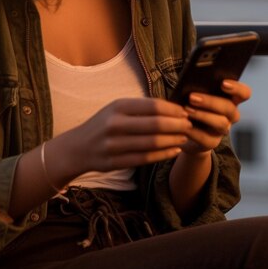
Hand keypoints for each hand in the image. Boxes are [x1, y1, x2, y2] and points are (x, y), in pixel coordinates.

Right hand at [57, 97, 192, 178]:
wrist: (77, 147)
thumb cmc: (104, 124)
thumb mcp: (116, 109)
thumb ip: (140, 108)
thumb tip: (172, 108)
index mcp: (118, 106)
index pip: (152, 106)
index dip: (172, 109)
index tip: (185, 111)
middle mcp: (115, 124)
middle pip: (155, 125)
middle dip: (177, 125)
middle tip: (189, 124)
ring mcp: (114, 145)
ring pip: (152, 143)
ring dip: (173, 140)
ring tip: (184, 137)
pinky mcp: (114, 162)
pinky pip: (145, 159)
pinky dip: (163, 155)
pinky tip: (174, 151)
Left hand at [180, 79, 251, 154]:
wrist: (183, 130)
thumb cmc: (191, 103)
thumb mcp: (195, 92)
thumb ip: (199, 85)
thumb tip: (192, 78)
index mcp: (231, 98)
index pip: (244, 93)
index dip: (237, 88)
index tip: (223, 83)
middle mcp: (230, 115)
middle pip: (229, 108)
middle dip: (210, 102)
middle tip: (192, 97)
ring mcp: (222, 130)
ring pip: (221, 123)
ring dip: (203, 115)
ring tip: (186, 109)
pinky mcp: (211, 142)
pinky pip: (206, 138)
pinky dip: (194, 131)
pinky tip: (184, 125)